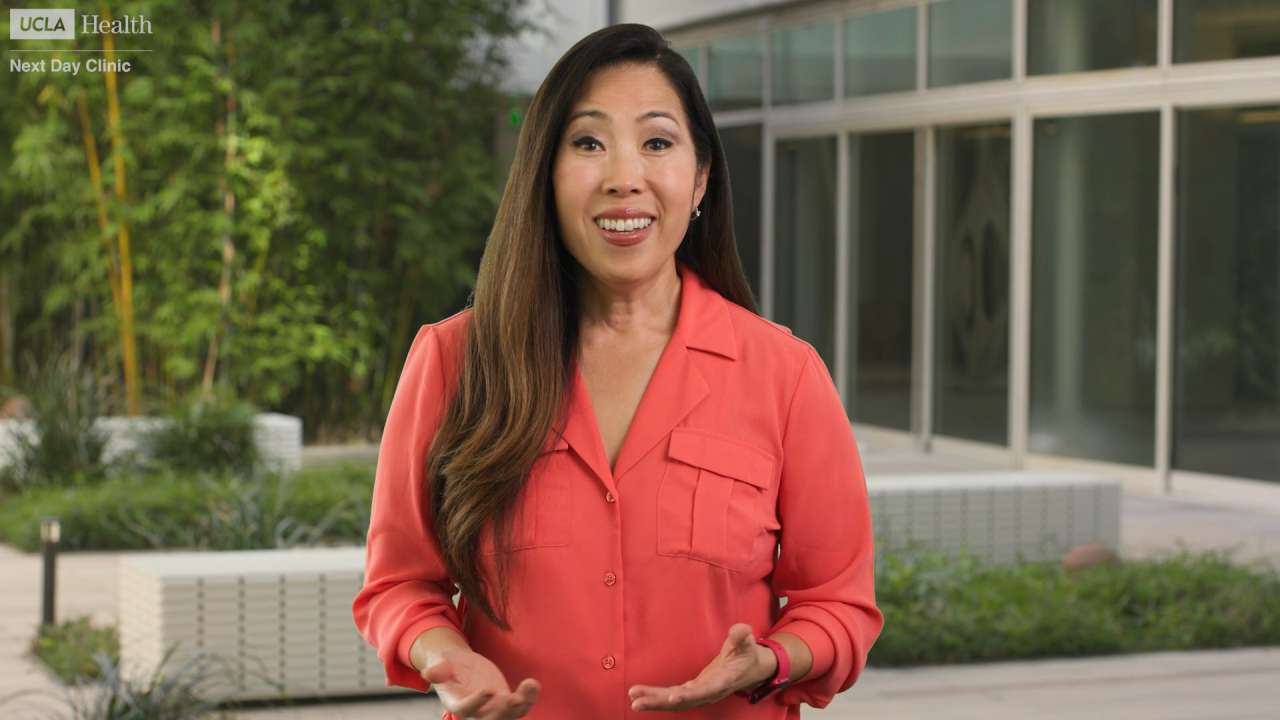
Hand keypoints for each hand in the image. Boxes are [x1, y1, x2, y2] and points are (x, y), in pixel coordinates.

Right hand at [421, 647, 540, 718]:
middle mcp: (476, 711)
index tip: (488, 690)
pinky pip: (521, 706)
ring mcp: (493, 708)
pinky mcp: (506, 702)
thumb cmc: (447, 665)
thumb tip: (427, 673)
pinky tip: (533, 683)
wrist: (461, 667)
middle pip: (490, 719)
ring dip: (522, 705)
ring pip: (509, 715)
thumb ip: (437, 670)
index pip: (465, 710)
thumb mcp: (440, 664)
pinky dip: (529, 697)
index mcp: (457, 703)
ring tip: (529, 686)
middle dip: (502, 712)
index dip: (476, 703)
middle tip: (512, 698)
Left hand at [627, 623, 776, 711]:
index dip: (690, 695)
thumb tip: (741, 630)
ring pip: (675, 701)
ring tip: (634, 700)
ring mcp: (700, 694)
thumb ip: (742, 636)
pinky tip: (640, 696)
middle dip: (660, 702)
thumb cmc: (747, 654)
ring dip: (654, 701)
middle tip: (637, 702)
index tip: (674, 698)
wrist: (750, 670)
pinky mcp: (693, 691)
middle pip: (684, 701)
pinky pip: (673, 697)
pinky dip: (657, 698)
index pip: (706, 690)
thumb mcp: (747, 643)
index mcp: (723, 681)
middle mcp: (709, 691)